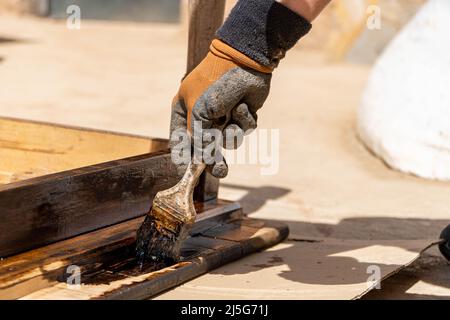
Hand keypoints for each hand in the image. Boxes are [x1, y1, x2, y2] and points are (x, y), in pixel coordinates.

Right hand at [169, 39, 271, 177]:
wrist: (245, 61)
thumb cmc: (214, 83)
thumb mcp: (199, 112)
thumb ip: (198, 138)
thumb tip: (201, 159)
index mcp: (185, 109)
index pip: (179, 138)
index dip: (183, 155)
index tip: (187, 171)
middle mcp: (202, 115)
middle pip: (205, 146)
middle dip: (213, 159)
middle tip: (220, 172)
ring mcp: (223, 115)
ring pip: (227, 141)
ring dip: (232, 134)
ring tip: (233, 121)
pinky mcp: (241, 114)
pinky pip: (242, 130)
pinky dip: (244, 121)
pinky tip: (244, 107)